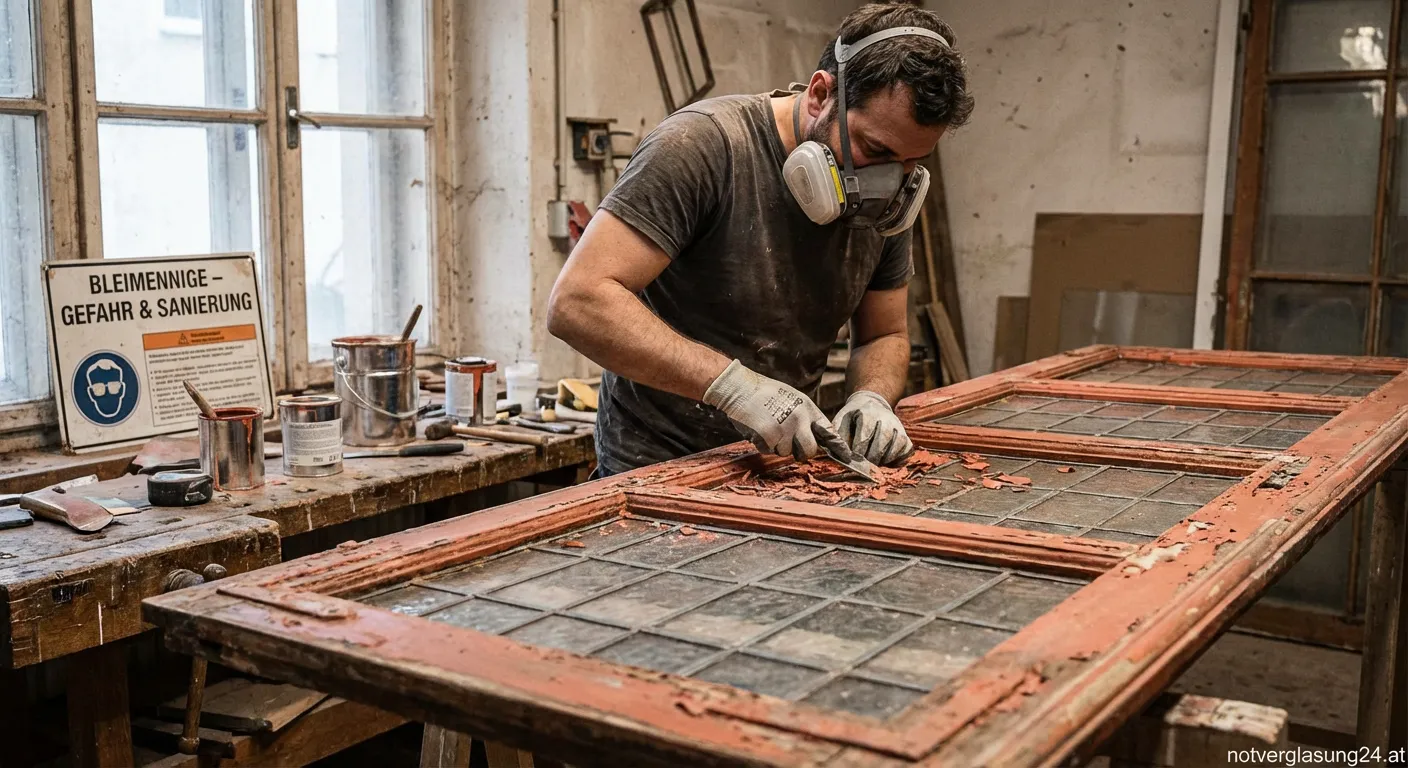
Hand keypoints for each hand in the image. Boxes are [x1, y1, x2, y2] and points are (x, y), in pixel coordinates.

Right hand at [703, 360, 848, 460]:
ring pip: (786, 452)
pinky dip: (762, 445)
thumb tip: (815, 436)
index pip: (828, 431)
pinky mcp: (768, 436)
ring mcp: (784, 428)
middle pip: (810, 450)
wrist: (740, 387)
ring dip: (777, 446)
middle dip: (801, 452)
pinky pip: (769, 451)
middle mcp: (799, 419)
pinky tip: (758, 428)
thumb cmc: (765, 393)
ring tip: (768, 426)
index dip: (838, 446)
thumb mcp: (792, 398)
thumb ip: (805, 416)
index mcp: (807, 408)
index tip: (847, 456)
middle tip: (789, 443)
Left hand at [834, 390, 912, 464]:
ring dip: (884, 460)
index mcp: (868, 412)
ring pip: (895, 448)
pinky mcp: (906, 436)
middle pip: (881, 443)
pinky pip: (907, 451)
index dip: (857, 452)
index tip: (852, 459)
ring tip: (873, 463)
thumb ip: (840, 436)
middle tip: (863, 465)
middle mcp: (886, 418)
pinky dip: (897, 460)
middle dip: (870, 459)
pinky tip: (885, 461)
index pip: (864, 437)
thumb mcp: (842, 420)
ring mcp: (898, 427)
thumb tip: (844, 456)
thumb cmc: (853, 417)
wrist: (871, 405)